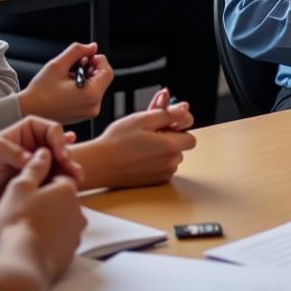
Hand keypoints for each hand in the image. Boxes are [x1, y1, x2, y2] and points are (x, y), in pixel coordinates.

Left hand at [0, 116, 82, 213]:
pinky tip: (71, 184)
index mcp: (27, 131)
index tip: (61, 156)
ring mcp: (35, 166)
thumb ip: (12, 152)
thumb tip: (32, 160)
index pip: (52, 130)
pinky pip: (52, 182)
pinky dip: (62, 183)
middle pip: (60, 148)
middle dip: (69, 158)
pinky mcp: (34, 183)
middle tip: (74, 172)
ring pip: (59, 165)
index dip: (60, 141)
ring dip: (69, 171)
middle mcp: (34, 146)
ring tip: (76, 180)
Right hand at [0, 148, 85, 281]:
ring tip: (29, 229)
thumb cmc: (20, 221)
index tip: (29, 191)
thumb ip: (35, 167)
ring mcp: (76, 234)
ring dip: (51, 222)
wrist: (24, 261)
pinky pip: (61, 241)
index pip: (60, 178)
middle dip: (48, 203)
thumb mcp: (21, 186)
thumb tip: (45, 152)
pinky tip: (34, 244)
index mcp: (67, 190)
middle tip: (26, 211)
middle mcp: (78, 210)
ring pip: (63, 221)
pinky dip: (51, 241)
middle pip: (63, 201)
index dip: (43, 183)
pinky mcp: (70, 253)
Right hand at [18, 41, 113, 123]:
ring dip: (87, 76)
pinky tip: (68, 85)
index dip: (98, 60)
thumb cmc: (41, 91)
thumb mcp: (58, 64)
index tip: (85, 57)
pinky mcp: (84, 114)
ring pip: (97, 86)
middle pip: (103, 79)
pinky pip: (91, 96)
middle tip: (75, 64)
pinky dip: (84, 86)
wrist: (29, 111)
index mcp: (91, 94)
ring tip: (69, 75)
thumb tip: (92, 47)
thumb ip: (77, 51)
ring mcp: (89, 112)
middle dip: (91, 67)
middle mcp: (94, 106)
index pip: (108, 71)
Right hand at [73, 104, 196, 188]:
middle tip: (150, 130)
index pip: (190, 136)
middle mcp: (170, 163)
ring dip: (162, 148)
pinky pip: (163, 167)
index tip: (166, 123)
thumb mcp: (142, 119)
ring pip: (171, 157)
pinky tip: (139, 153)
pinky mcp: (154, 181)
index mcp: (171, 146)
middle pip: (181, 147)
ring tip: (141, 141)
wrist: (100, 164)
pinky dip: (156, 160)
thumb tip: (184, 108)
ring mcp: (162, 174)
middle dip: (170, 137)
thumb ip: (167, 113)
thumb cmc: (117, 140)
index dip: (179, 128)